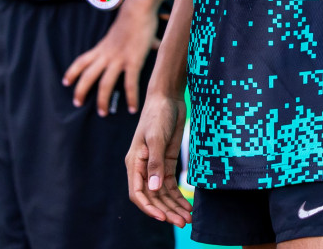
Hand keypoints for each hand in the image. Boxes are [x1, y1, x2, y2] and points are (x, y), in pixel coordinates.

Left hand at [63, 3, 157, 116]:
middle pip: (87, 76)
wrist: (138, 8)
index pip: (81, 61)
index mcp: (102, 47)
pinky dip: (131, 98)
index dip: (72, 72)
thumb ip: (130, 41)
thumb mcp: (123, 32)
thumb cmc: (133, 17)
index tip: (65, 82)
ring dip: (103, 100)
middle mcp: (106, 54)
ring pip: (104, 84)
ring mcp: (118, 58)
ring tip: (103, 113)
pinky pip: (129, 83)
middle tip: (77, 103)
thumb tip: (151, 42)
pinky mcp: (132, 61)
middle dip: (80, 91)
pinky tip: (133, 109)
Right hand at [125, 91, 190, 226]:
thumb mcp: (156, 137)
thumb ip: (155, 163)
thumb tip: (154, 189)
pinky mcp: (167, 163)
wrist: (168, 98)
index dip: (148, 207)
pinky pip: (171, 185)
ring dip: (174, 207)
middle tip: (183, 223)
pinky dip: (178, 196)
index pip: (137, 193)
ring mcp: (156, 166)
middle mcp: (143, 168)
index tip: (162, 217)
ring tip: (188, 219)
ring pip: (163, 194)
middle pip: (153, 197)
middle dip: (166, 211)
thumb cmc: (157, 114)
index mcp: (134, 162)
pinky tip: (188, 205)